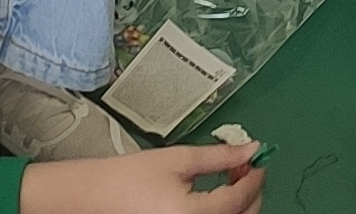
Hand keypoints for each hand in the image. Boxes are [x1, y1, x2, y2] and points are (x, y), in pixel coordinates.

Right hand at [21, 144, 263, 213]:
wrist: (97, 195)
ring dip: (240, 201)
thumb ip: (219, 156)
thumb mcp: (179, 159)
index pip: (240, 198)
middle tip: (245, 165)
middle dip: (251, 190)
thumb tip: (250, 149)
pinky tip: (218, 192)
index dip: (254, 176)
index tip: (258, 159)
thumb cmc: (130, 177)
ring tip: (231, 176)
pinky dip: (225, 210)